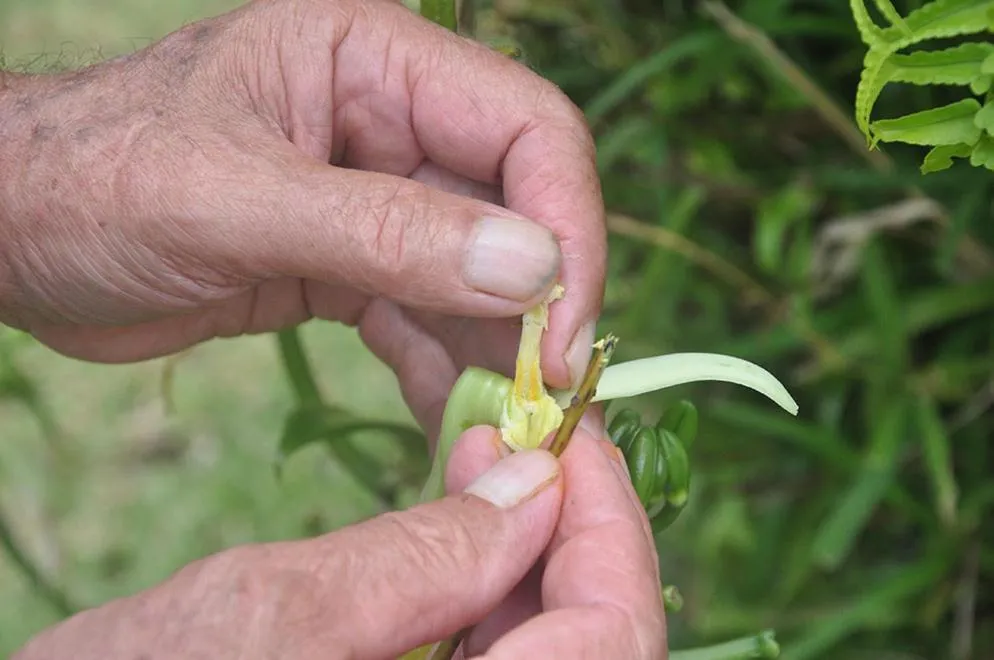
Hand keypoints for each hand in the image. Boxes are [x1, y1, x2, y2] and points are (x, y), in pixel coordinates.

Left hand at [0, 0, 605, 439]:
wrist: (13, 235)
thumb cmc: (94, 180)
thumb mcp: (234, 199)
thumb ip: (384, 231)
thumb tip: (531, 269)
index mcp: (375, 62)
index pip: (526, 128)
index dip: (564, 225)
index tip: (562, 331)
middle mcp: (391, 123)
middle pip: (517, 208)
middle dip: (540, 305)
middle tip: (549, 399)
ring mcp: (377, 199)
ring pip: (480, 276)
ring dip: (498, 352)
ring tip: (508, 429)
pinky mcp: (353, 266)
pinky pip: (426, 319)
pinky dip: (445, 372)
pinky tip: (453, 425)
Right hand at [12, 426, 664, 658]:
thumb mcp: (272, 620)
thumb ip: (424, 558)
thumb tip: (535, 482)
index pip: (614, 634)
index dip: (609, 525)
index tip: (567, 433)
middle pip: (589, 627)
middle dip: (561, 518)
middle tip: (511, 429)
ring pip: (540, 626)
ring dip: (520, 533)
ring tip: (473, 446)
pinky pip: (487, 637)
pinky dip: (478, 567)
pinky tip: (446, 507)